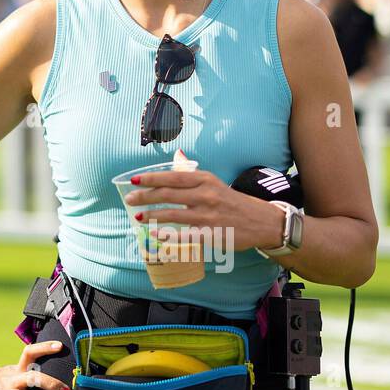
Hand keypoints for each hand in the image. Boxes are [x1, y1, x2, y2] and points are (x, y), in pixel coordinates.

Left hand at [124, 169, 283, 253]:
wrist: (262, 221)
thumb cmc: (232, 200)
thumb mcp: (213, 181)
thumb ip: (192, 171)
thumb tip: (177, 155)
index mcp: (205, 180)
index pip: (172, 177)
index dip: (151, 178)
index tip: (133, 180)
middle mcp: (205, 195)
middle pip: (168, 194)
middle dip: (145, 197)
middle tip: (128, 199)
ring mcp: (208, 215)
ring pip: (173, 214)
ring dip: (152, 215)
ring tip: (137, 216)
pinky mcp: (212, 234)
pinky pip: (185, 235)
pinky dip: (168, 234)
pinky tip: (155, 234)